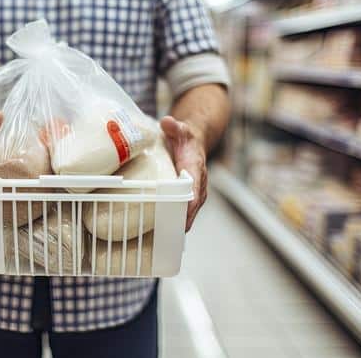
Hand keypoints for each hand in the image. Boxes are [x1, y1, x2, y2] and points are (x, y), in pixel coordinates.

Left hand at [160, 116, 206, 231]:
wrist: (194, 141)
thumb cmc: (186, 137)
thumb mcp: (181, 129)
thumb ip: (174, 126)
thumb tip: (167, 122)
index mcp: (196, 169)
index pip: (195, 190)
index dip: (189, 205)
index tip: (181, 217)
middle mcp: (199, 184)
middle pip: (192, 208)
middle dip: (181, 221)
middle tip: (165, 234)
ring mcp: (195, 192)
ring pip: (188, 213)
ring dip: (177, 225)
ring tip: (161, 238)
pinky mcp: (189, 197)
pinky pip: (183, 212)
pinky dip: (175, 221)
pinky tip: (161, 231)